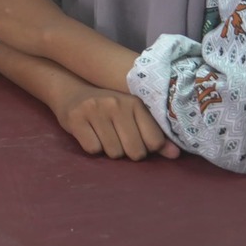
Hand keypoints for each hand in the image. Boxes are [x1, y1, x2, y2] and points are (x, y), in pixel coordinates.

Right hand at [52, 80, 180, 161]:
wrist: (70, 91)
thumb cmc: (107, 109)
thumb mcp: (132, 116)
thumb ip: (154, 135)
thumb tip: (176, 154)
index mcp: (135, 102)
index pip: (154, 142)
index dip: (146, 147)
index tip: (134, 138)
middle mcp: (116, 104)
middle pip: (135, 151)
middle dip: (127, 152)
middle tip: (116, 138)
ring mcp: (95, 110)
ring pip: (114, 152)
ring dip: (108, 150)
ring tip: (102, 134)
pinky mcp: (76, 119)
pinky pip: (93, 149)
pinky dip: (92, 147)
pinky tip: (89, 133)